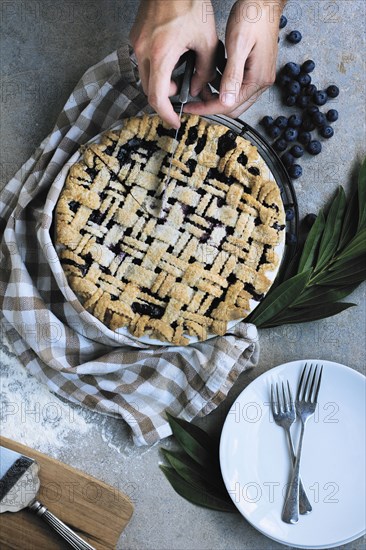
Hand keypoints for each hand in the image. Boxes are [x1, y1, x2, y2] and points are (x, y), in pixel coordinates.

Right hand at [129, 0, 217, 127]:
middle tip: (182, 90)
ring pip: (145, 76)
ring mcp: (137, 43)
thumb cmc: (189, 2)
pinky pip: (143, 61)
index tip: (175, 121)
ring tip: (179, 71)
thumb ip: (204, 70)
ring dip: (161, 81)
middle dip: (166, 95)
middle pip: (149, 89)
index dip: (166, 114)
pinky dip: (156, 67)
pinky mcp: (136, 36)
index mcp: (160, 55)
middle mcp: (143, 51)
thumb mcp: (207, 40)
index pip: (157, 97)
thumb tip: (198, 88)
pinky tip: (172, 57)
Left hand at [186, 0, 284, 118]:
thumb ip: (232, 76)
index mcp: (258, 79)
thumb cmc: (254, 15)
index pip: (229, 105)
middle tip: (193, 99)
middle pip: (233, 107)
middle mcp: (262, 82)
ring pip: (235, 98)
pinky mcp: (257, 69)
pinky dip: (224, 84)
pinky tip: (214, 73)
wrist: (265, 1)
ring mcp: (260, 76)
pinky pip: (238, 86)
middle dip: (211, 105)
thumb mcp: (238, 45)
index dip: (207, 109)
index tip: (190, 107)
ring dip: (217, 95)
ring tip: (201, 84)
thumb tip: (226, 101)